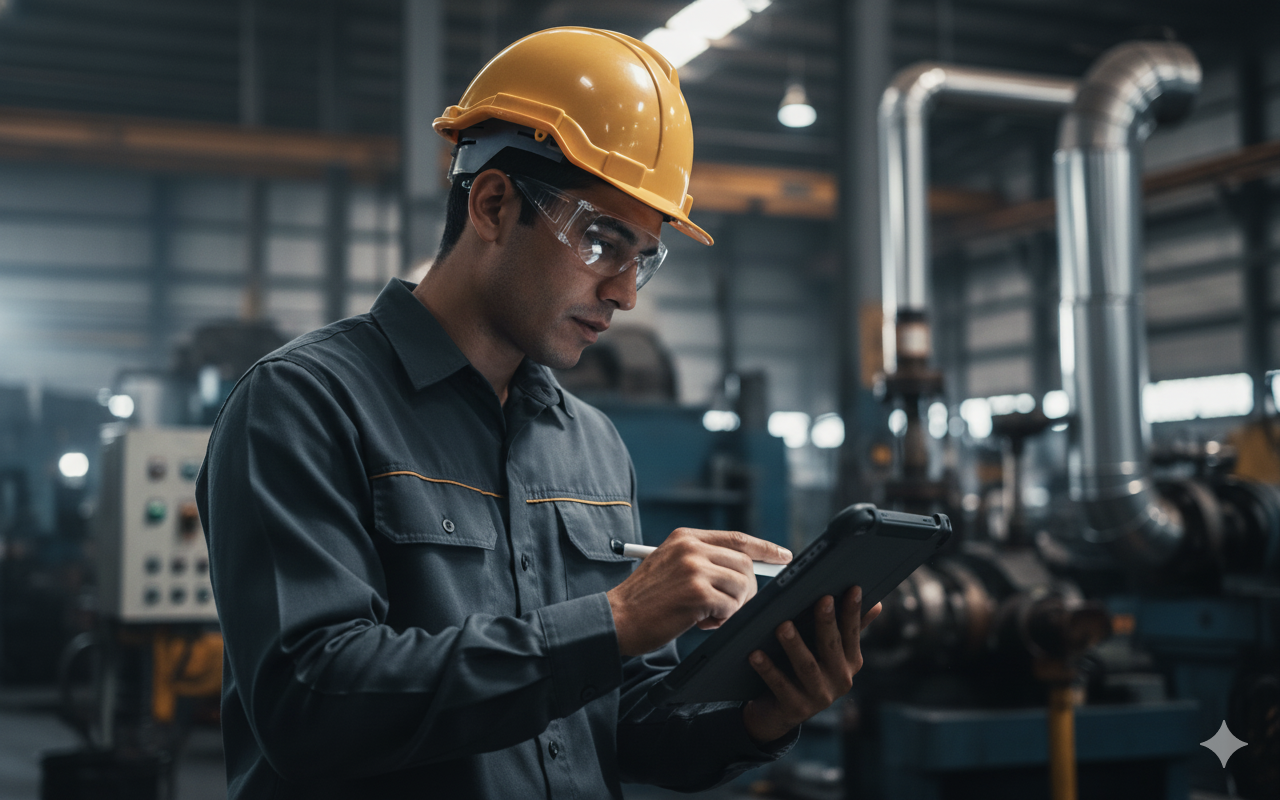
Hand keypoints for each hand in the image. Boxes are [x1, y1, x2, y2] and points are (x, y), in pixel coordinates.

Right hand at [606, 528, 791, 656]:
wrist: (616, 619)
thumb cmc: (645, 600)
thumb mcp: (670, 566)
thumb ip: (703, 561)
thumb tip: (746, 572)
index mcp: (686, 537)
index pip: (737, 538)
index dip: (764, 548)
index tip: (784, 555)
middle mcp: (691, 547)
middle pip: (744, 564)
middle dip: (746, 590)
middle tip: (729, 608)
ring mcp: (694, 568)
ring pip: (741, 586)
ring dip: (733, 607)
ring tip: (708, 616)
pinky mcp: (696, 592)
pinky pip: (730, 607)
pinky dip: (721, 619)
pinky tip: (700, 622)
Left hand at [741, 586, 882, 743]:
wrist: (779, 713)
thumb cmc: (805, 670)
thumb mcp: (827, 652)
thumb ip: (849, 629)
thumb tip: (877, 604)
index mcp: (850, 662)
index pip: (852, 633)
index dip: (853, 612)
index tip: (852, 588)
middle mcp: (840, 680)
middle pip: (831, 646)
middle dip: (827, 622)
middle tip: (821, 599)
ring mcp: (819, 697)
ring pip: (806, 666)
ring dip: (795, 645)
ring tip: (783, 626)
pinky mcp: (796, 709)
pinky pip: (780, 685)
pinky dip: (768, 669)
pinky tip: (755, 654)